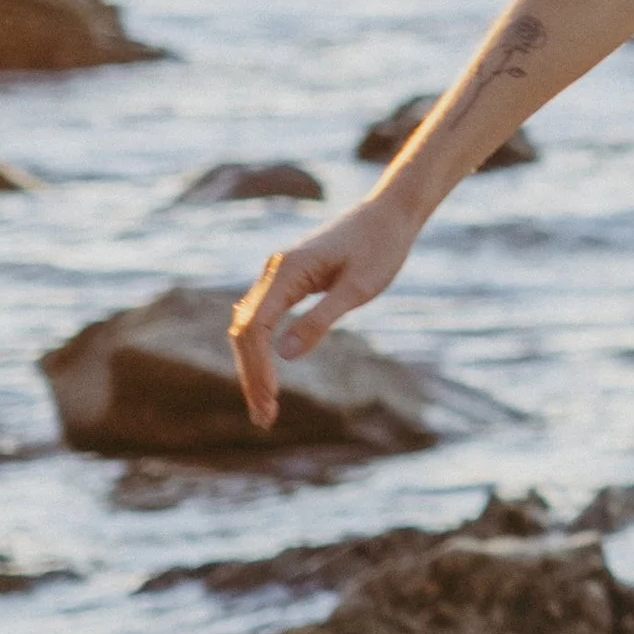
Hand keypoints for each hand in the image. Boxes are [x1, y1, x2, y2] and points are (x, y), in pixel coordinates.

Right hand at [228, 196, 419, 427]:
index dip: (257, 367)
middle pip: (244, 330)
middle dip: (251, 375)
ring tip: (266, 406)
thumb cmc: (380, 248)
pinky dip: (261, 349)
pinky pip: (262, 318)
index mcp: (286, 271)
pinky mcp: (288, 280)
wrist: (389, 215)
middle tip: (264, 418)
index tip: (270, 401)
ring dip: (252, 366)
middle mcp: (273, 271)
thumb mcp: (359, 289)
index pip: (255, 327)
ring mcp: (278, 274)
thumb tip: (284, 354)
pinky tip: (266, 375)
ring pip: (249, 326)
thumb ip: (321, 319)